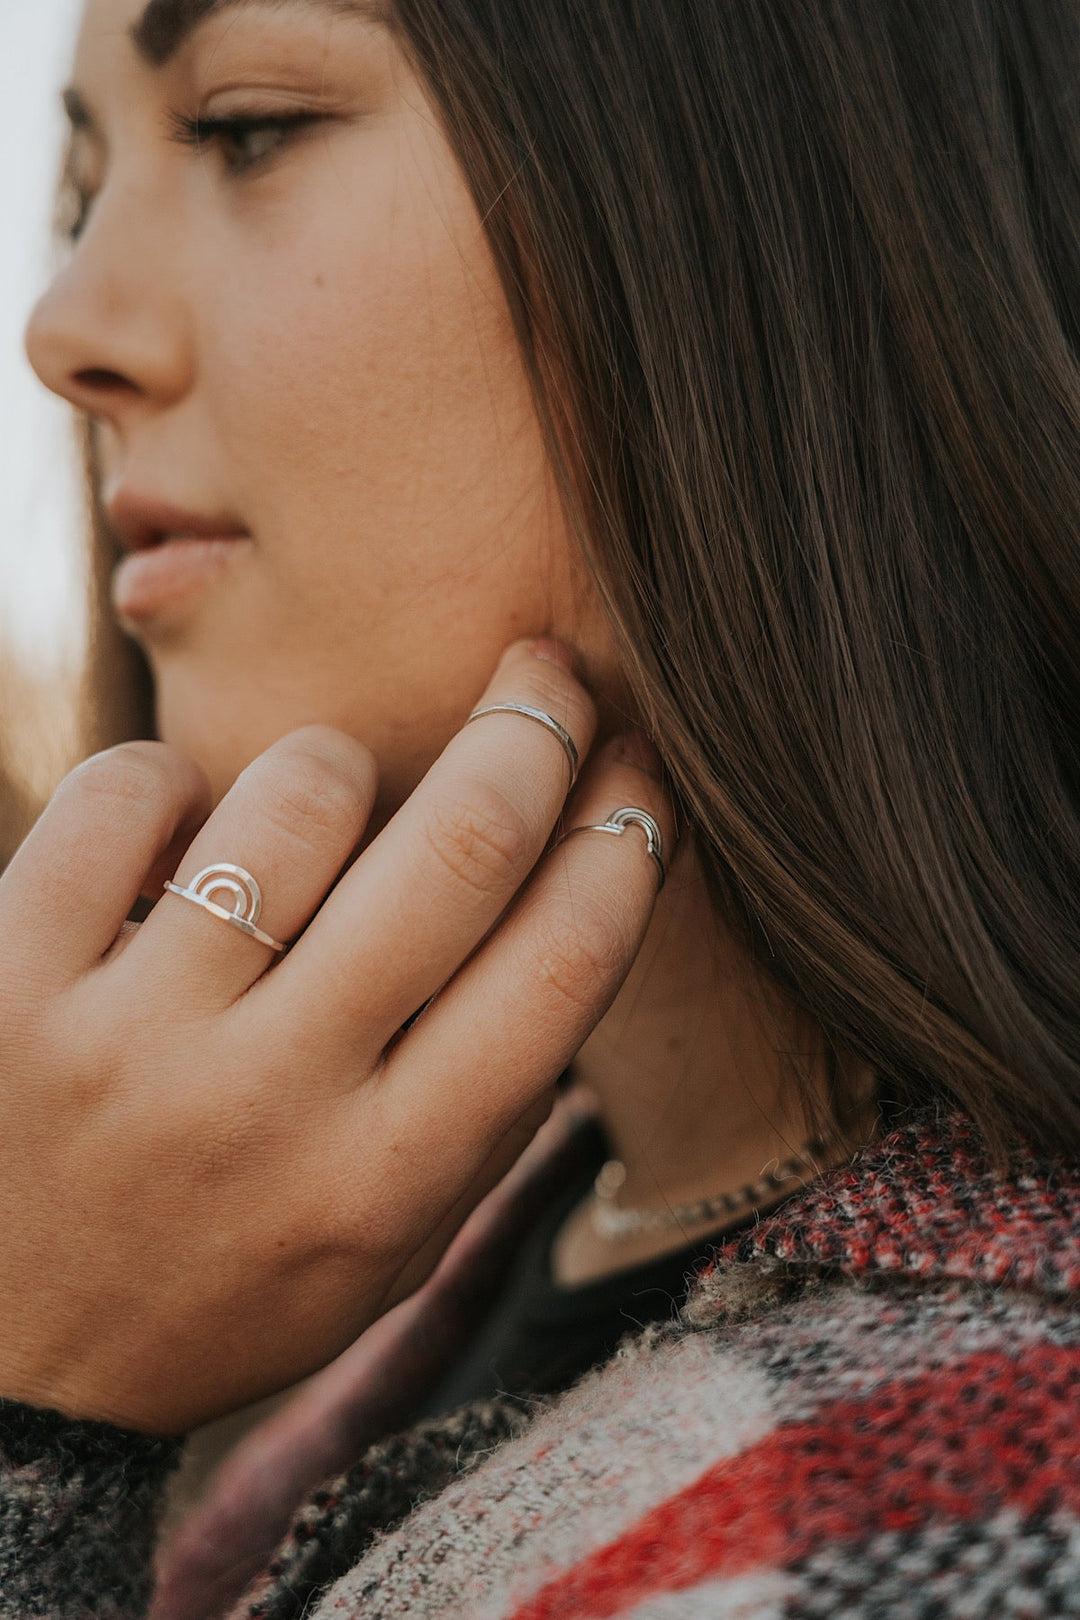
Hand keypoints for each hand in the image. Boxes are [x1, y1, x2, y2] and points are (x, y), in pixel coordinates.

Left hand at [0, 640, 671, 1433]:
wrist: (5, 1371)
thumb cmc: (222, 1291)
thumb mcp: (388, 1251)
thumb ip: (486, 1107)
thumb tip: (579, 910)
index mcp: (388, 1178)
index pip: (563, 964)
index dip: (629, 834)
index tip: (641, 769)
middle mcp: (270, 1104)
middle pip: (459, 847)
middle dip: (533, 729)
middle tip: (546, 673)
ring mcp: (129, 1037)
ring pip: (300, 789)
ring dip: (339, 766)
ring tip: (324, 804)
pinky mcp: (9, 977)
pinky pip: (128, 788)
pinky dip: (175, 780)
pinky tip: (182, 834)